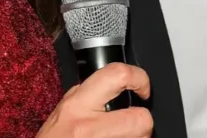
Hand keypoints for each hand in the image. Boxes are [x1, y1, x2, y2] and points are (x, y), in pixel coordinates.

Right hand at [37, 63, 152, 137]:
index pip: (118, 76)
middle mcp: (90, 127)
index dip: (139, 78)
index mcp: (78, 104)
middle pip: (142, 119)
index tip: (142, 88)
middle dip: (143, 122)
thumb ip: (86, 94)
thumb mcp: (63, 109)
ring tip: (120, 137)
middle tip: (134, 124)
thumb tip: (112, 84)